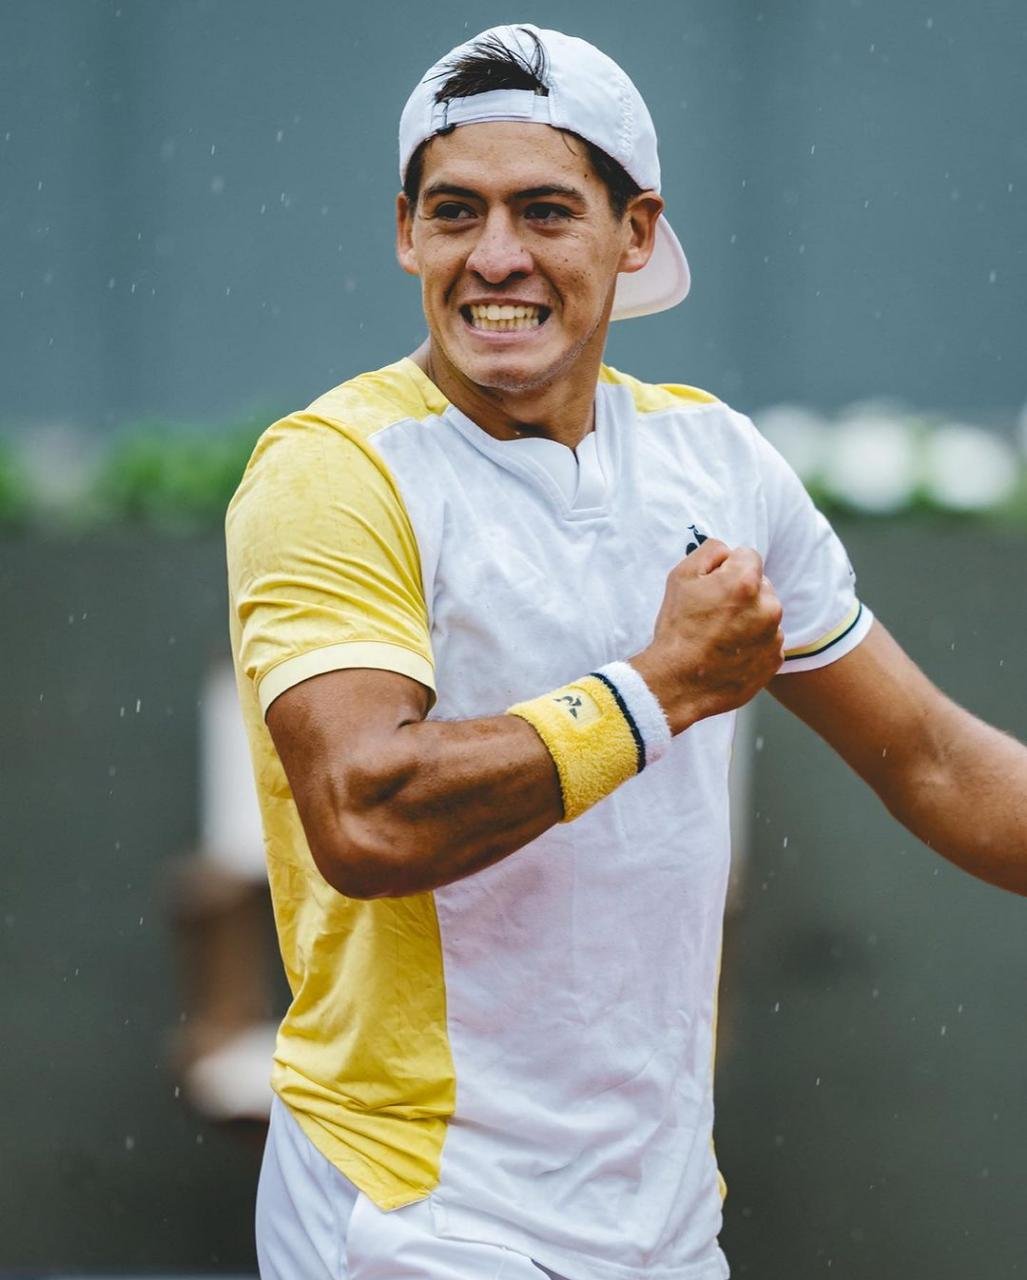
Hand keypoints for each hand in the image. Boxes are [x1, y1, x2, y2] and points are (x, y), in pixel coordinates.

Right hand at [628, 539, 784, 734]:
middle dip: (742, 593)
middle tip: (714, 613)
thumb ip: (710, 551)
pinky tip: (729, 652)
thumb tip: (727, 551)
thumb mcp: (680, 578)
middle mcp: (768, 607)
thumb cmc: (677, 630)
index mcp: (746, 582)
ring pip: (765, 614)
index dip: (727, 568)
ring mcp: (774, 636)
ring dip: (749, 619)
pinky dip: (753, 643)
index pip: (748, 556)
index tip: (712, 587)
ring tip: (720, 636)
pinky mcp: (774, 659)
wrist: (679, 683)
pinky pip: (767, 641)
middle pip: (761, 585)